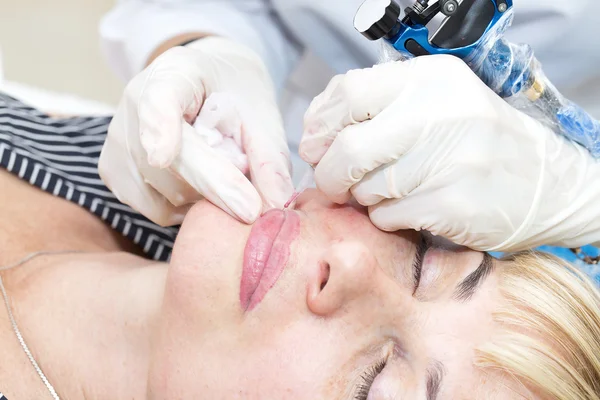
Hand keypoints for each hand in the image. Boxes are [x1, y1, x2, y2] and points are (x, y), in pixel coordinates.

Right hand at [99, 37, 292, 225]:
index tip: (163, 156)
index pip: (160, 99)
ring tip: (219, 168)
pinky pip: (157, 209)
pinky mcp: (114, 172)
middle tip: (254, 193)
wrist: (207, 84)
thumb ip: (269, 154)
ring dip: (205, 197)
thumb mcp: (260, 111)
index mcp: (175, 72)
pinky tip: (201, 184)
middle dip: (219, 185)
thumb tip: (276, 203)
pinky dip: (186, 208)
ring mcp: (118, 140)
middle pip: (170, 164)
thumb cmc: (235, 94)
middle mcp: (133, 104)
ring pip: (166, 194)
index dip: (160, 127)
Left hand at [300, 55, 599, 251]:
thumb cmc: (476, 142)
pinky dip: (386, 217)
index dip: (321, 123)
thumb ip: (377, 107)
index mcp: (430, 80)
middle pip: (348, 147)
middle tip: (333, 182)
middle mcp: (440, 114)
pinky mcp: (452, 204)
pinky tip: (410, 207)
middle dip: (329, 172)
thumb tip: (314, 130)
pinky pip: (387, 216)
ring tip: (389, 190)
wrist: (543, 185)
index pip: (349, 93)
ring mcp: (449, 160)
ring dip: (364, 195)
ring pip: (366, 187)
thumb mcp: (435, 102)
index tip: (315, 143)